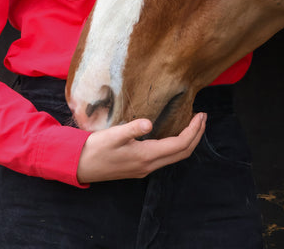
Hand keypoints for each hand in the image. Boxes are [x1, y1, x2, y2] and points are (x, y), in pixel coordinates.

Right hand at [76, 111, 205, 183]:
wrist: (80, 166)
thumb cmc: (95, 149)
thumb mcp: (113, 135)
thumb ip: (132, 129)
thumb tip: (149, 123)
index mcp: (146, 156)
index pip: (179, 145)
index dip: (193, 131)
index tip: (201, 115)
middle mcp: (149, 165)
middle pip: (182, 153)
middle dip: (196, 135)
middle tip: (203, 117)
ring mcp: (144, 168)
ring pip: (175, 156)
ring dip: (188, 141)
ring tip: (194, 123)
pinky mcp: (139, 166)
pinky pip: (166, 157)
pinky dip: (177, 145)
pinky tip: (174, 134)